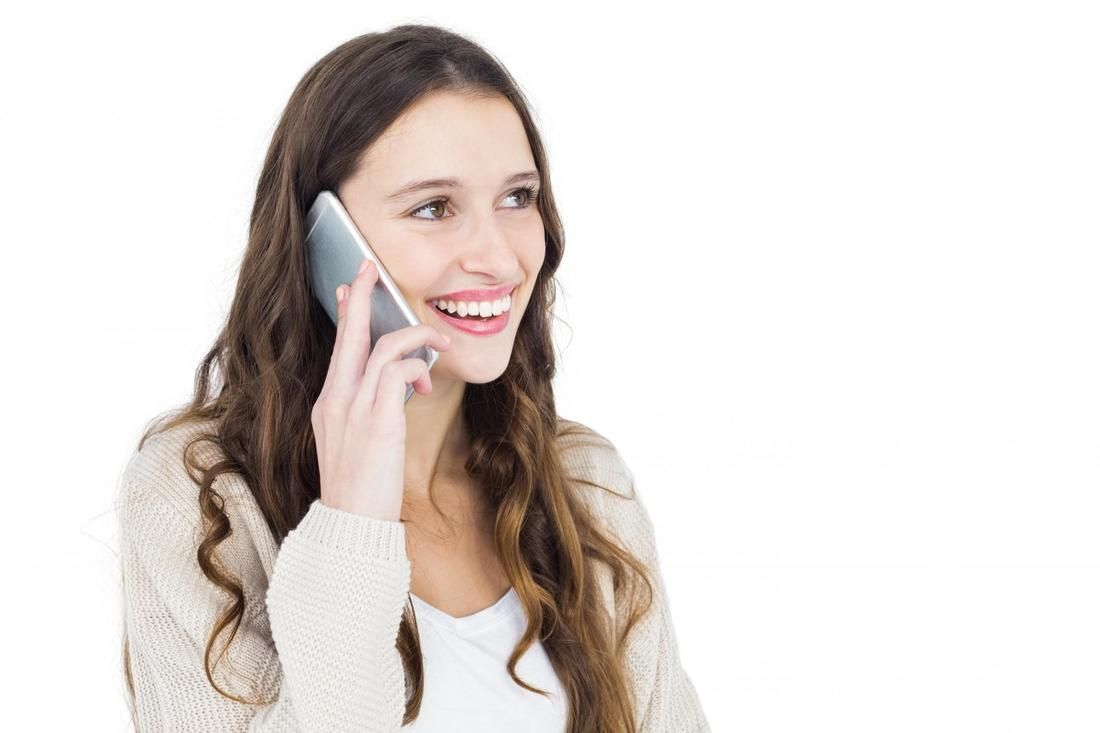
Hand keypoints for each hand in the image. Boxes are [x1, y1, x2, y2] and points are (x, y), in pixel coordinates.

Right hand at [310, 259, 450, 520]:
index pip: (339, 349)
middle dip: (361, 298)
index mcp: (329, 404)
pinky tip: (427, 380)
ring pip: (381, 347)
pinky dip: (415, 365)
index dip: (346, 316)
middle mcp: (336, 400)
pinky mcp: (376, 421)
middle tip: (369, 268)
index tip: (351, 289)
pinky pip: (396, 371)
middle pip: (348, 335)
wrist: (351, 525)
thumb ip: (372, 411)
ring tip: (439, 341)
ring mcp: (353, 408)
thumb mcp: (359, 444)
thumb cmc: (361, 490)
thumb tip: (399, 388)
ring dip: (414, 336)